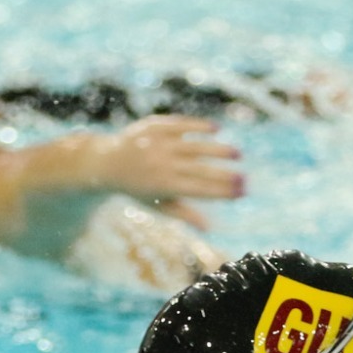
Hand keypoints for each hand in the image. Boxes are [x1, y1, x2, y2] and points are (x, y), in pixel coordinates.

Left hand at [88, 116, 243, 202]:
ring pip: (195, 146)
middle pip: (201, 170)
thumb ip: (184, 214)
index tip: (242, 192)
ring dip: (218, 150)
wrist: (106, 163)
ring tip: (237, 154)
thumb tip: (210, 228)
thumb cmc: (138, 189)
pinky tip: (216, 129)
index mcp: (164, 186)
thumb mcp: (158, 204)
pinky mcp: (155, 126)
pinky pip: (181, 124)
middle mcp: (162, 164)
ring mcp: (159, 143)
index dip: (223, 191)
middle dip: (225, 175)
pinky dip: (198, 126)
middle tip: (246, 178)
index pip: (200, 190)